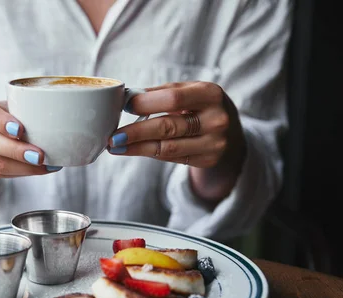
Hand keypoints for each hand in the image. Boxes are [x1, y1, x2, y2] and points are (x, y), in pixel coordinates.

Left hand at [107, 81, 245, 202]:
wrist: (230, 132)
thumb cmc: (200, 106)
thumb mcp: (189, 92)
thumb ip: (161, 94)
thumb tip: (127, 98)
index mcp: (211, 94)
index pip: (174, 98)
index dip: (146, 103)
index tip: (125, 105)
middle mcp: (216, 119)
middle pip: (168, 126)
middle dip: (135, 132)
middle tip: (112, 136)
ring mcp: (214, 143)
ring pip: (166, 147)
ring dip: (136, 148)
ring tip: (115, 146)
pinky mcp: (207, 160)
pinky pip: (171, 158)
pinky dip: (148, 153)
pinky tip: (131, 150)